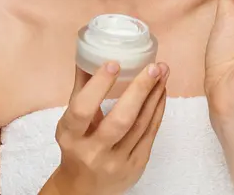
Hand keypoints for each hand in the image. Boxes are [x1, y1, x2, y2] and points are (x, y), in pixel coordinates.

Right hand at [53, 60, 168, 194]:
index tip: (115, 63)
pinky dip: (158, 109)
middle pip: (121, 120)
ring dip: (154, 95)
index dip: (99, 86)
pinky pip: (150, 133)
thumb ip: (81, 86)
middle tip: (154, 67)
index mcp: (72, 136)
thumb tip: (87, 52)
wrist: (82, 189)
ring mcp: (117, 161)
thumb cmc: (76, 145)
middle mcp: (93, 152)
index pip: (83, 110)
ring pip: (141, 125)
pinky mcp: (136, 166)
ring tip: (163, 72)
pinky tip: (161, 91)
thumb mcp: (71, 120)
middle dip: (140, 91)